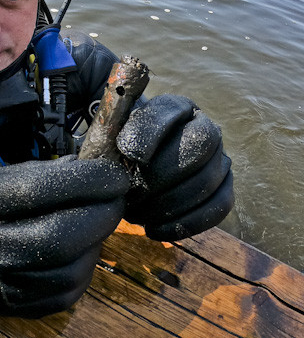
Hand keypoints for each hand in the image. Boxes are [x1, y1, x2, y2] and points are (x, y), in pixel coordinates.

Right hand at [0, 156, 129, 317]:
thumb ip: (38, 174)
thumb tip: (91, 168)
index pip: (38, 193)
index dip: (85, 182)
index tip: (114, 174)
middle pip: (58, 239)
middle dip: (101, 215)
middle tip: (117, 198)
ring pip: (69, 271)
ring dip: (96, 243)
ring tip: (97, 221)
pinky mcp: (15, 310)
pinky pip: (66, 294)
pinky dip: (84, 268)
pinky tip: (83, 248)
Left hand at [117, 94, 232, 240]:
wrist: (132, 168)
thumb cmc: (120, 150)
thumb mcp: (113, 135)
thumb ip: (118, 135)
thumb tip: (134, 155)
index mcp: (176, 107)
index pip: (170, 111)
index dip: (150, 134)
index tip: (128, 156)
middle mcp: (205, 127)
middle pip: (199, 146)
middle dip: (160, 176)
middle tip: (131, 194)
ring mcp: (219, 158)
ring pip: (207, 180)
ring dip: (168, 204)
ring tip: (136, 213)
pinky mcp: (223, 188)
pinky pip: (218, 207)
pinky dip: (185, 223)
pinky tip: (154, 230)